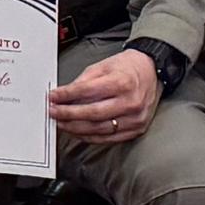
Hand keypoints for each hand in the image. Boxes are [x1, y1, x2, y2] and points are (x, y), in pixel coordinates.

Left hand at [48, 48, 162, 148]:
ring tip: (61, 123)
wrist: (152, 72)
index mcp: (122, 82)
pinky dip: (90, 136)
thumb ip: (83, 82)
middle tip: (53, 112)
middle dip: (68, 115)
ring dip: (76, 128)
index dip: (66, 95)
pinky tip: (78, 131)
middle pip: (93, 114)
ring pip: (99, 129)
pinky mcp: (136, 129)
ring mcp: (135, 118)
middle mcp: (130, 102)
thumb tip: (63, 96)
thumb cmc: (127, 68)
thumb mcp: (102, 66)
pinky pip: (109, 138)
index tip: (53, 97)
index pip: (88, 91)